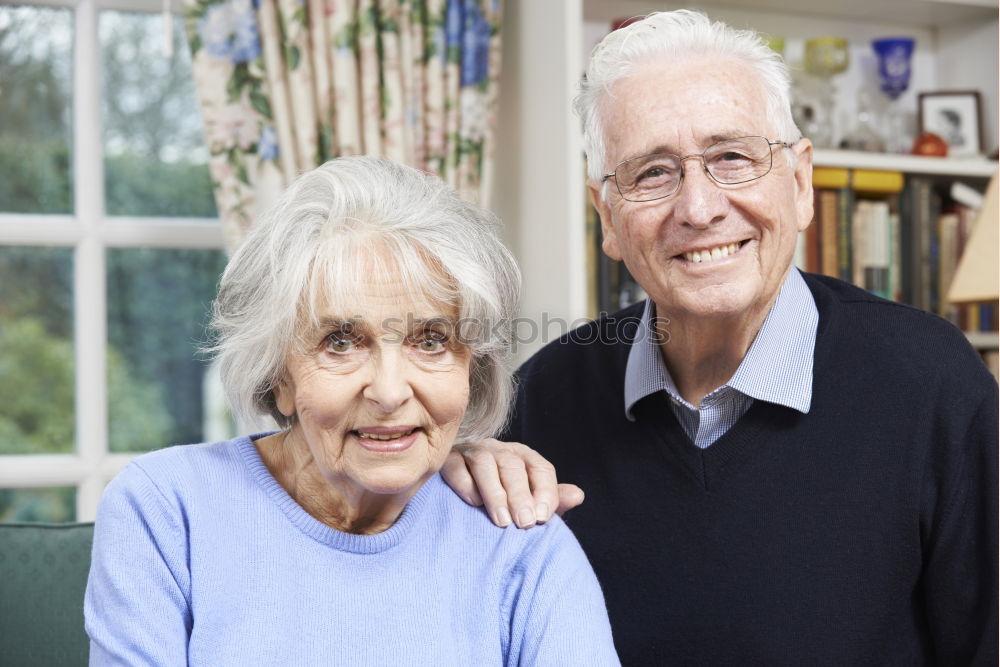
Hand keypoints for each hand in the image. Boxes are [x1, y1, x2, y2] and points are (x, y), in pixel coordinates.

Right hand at [441, 438, 584, 527]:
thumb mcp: (528, 499)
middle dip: (520, 495)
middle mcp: (499, 450)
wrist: (458, 491)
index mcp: (524, 457)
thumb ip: (551, 500)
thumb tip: (578, 496)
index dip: (545, 492)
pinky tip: (472, 503)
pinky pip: (456, 466)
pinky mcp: (448, 460)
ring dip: (495, 493)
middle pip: (513, 466)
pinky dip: (465, 483)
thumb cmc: (501, 498)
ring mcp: (472, 452)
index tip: (543, 517)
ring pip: (485, 464)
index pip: (540, 468)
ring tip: (502, 521)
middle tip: (525, 523)